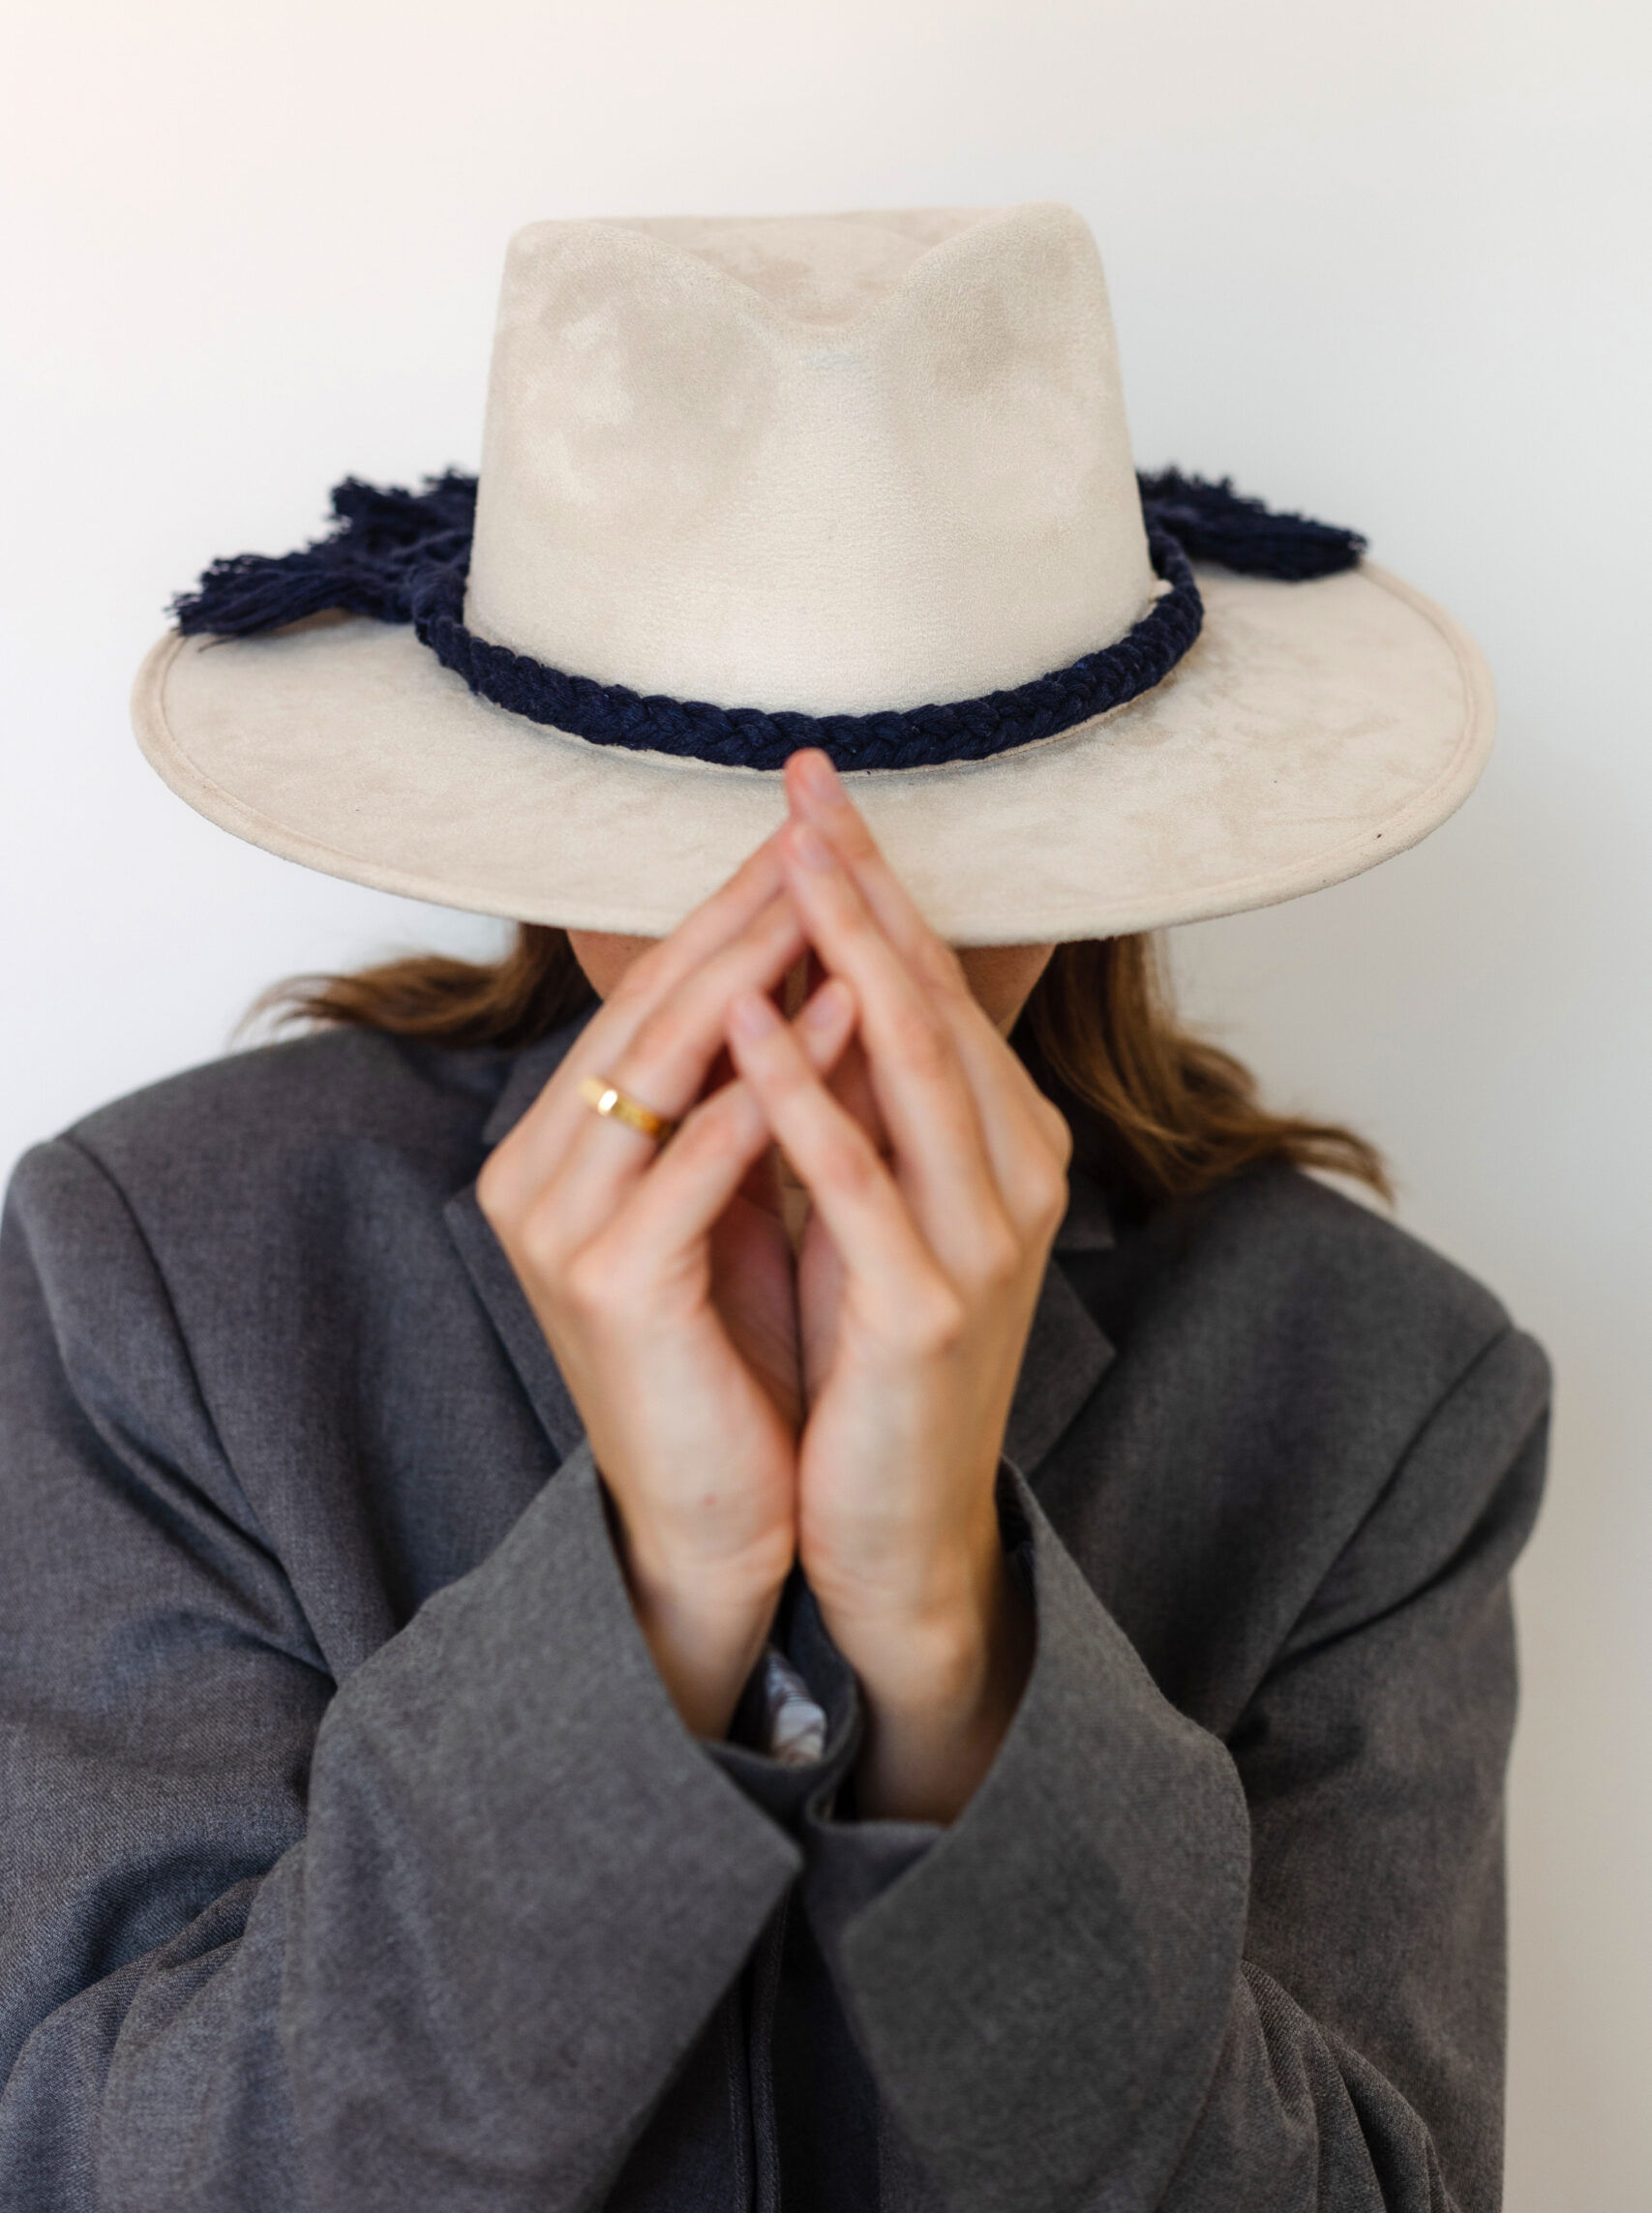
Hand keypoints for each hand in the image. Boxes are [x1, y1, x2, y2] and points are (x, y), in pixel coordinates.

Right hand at [476, 840, 854, 1739]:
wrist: (725, 1516)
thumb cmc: (737, 1349)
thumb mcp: (733, 1194)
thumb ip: (742, 1089)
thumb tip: (818, 956)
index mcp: (556, 1142)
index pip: (649, 994)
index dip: (733, 910)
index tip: (814, 837)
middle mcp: (535, 1172)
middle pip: (650, 1007)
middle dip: (745, 914)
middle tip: (824, 832)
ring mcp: (557, 1228)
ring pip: (664, 1063)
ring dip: (758, 975)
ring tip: (838, 899)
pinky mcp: (606, 1286)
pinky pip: (696, 1159)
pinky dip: (771, 1084)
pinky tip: (839, 1019)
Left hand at [724, 753, 1070, 1821]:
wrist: (898, 1528)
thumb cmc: (872, 1358)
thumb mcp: (877, 1205)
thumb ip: (859, 1099)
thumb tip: (799, 976)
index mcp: (1007, 1140)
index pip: (933, 981)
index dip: (875, 879)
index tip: (814, 790)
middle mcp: (1016, 1172)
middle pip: (932, 995)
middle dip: (863, 882)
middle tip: (807, 780)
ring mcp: (981, 1240)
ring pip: (911, 1063)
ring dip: (843, 950)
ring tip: (785, 859)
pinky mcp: (927, 1307)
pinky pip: (854, 1176)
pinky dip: (799, 1088)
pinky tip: (748, 1015)